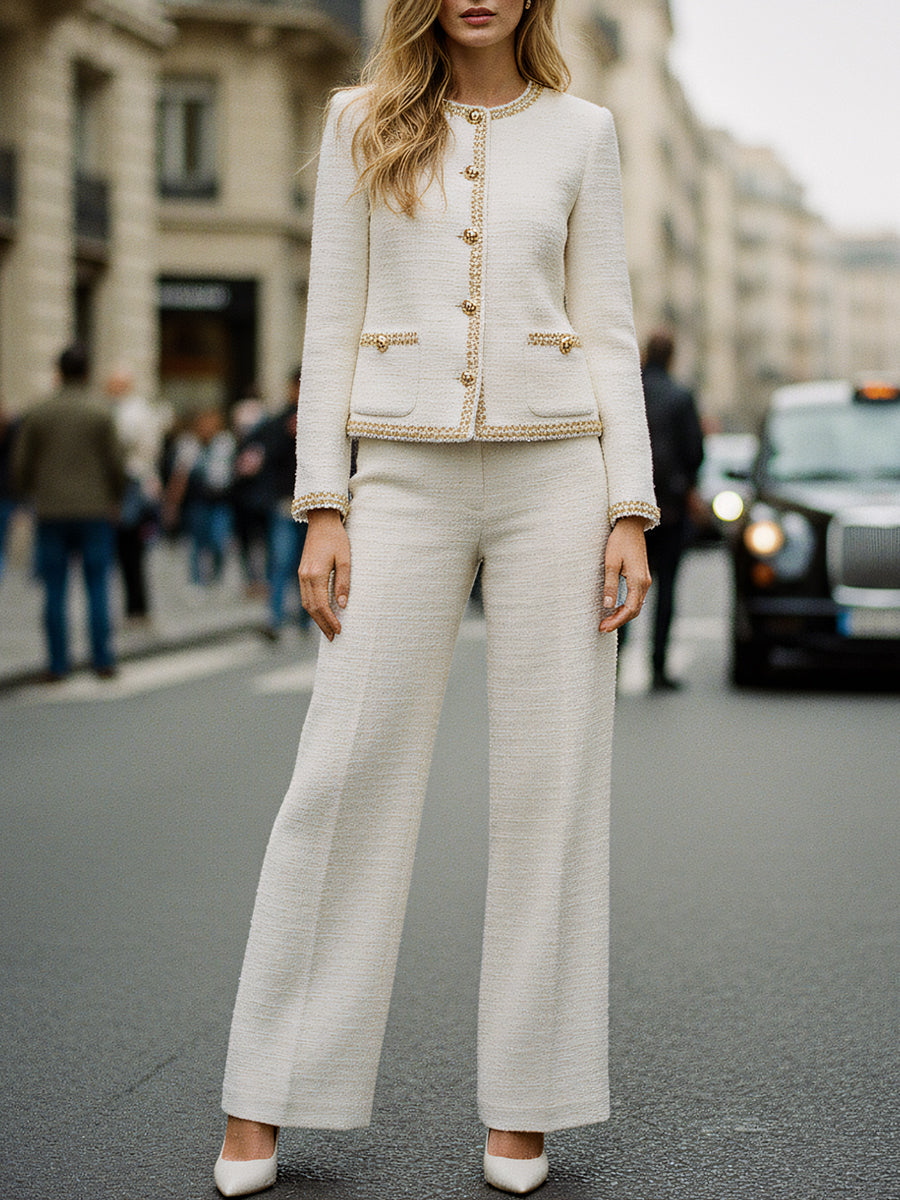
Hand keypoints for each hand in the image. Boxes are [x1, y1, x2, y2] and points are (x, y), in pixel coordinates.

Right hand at [299, 509, 350, 639]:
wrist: (321, 521)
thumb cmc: (337, 538)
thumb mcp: (345, 559)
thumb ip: (343, 582)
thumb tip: (342, 605)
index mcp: (315, 574)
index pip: (321, 605)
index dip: (330, 620)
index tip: (339, 631)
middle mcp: (305, 577)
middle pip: (311, 608)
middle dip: (322, 624)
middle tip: (333, 637)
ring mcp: (301, 575)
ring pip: (306, 603)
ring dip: (316, 618)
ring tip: (327, 629)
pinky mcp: (302, 572)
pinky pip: (305, 595)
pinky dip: (313, 608)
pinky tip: (321, 613)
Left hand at [598, 515, 650, 632]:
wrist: (631, 526)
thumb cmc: (619, 542)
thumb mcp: (610, 563)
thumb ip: (610, 584)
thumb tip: (608, 605)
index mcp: (638, 581)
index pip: (629, 609)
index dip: (616, 620)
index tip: (603, 627)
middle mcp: (644, 583)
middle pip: (634, 610)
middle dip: (619, 621)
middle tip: (602, 627)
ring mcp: (644, 580)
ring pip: (635, 605)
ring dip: (622, 615)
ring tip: (607, 621)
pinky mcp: (641, 577)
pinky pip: (635, 597)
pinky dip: (626, 606)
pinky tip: (614, 609)